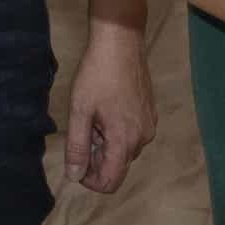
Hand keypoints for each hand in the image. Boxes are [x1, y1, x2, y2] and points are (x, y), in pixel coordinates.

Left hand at [66, 21, 156, 195]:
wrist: (121, 42)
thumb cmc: (97, 74)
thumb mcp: (80, 111)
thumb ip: (77, 147)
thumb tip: (73, 176)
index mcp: (125, 141)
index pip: (110, 182)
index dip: (89, 180)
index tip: (76, 160)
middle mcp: (143, 138)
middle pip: (117, 167)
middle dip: (96, 158)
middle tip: (82, 130)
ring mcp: (149, 125)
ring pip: (124, 151)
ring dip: (106, 144)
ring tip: (93, 118)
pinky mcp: (150, 114)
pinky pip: (133, 135)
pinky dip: (116, 132)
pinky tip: (105, 110)